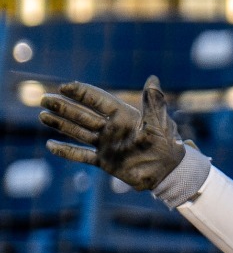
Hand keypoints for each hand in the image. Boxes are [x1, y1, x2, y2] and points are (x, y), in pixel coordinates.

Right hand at [40, 76, 187, 190]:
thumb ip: (153, 103)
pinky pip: (82, 155)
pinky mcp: (106, 161)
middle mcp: (112, 129)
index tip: (65, 86)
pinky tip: (51, 145)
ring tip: (42, 115)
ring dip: (61, 124)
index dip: (82, 93)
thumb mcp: (161, 124)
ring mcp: (107, 145)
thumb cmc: (169, 146)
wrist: (170, 173)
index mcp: (124, 116)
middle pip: (83, 114)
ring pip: (78, 132)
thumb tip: (153, 78)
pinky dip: (67, 151)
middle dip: (64, 107)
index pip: (99, 100)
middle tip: (44, 99)